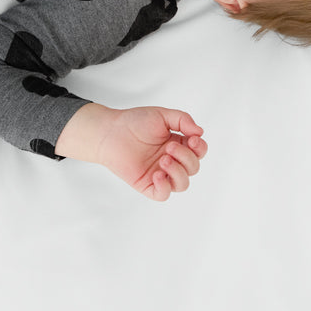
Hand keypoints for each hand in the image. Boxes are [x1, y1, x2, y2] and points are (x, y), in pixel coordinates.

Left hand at [91, 105, 206, 201]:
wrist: (110, 131)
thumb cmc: (134, 122)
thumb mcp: (161, 115)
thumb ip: (182, 119)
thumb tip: (200, 132)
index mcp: (177, 144)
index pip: (199, 152)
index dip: (200, 148)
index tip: (192, 139)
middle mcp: (171, 160)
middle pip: (193, 168)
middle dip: (186, 158)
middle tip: (169, 147)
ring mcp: (160, 173)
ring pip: (182, 184)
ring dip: (178, 172)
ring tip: (163, 159)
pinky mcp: (148, 184)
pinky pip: (163, 194)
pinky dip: (165, 187)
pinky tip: (157, 174)